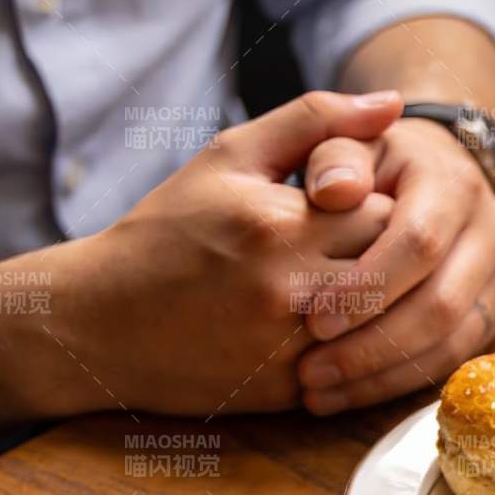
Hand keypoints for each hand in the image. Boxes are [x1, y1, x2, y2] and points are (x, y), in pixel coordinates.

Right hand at [57, 90, 403, 414]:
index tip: (355, 210)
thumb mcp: (230, 158)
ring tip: (344, 286)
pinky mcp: (288, 391)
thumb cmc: (168, 231)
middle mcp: (289, 289)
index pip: (385, 211)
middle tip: (355, 249)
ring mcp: (289, 346)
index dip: (378, 208)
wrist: (99, 324)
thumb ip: (315, 121)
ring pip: (383, 323)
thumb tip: (395, 103)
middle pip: (392, 269)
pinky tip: (327, 328)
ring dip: (376, 306)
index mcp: (277, 224)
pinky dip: (353, 347)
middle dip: (385, 257)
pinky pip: (357, 367)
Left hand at [295, 118, 494, 414]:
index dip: (368, 287)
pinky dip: (396, 382)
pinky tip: (345, 394)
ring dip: (381, 375)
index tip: (314, 321)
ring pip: (450, 343)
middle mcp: (493, 231)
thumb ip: (333, 155)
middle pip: (441, 304)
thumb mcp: (349, 144)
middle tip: (310, 371)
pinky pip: (451, 361)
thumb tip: (332, 192)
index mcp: (455, 184)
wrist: (429, 175)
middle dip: (372, 345)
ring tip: (318, 393)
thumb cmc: (374, 164)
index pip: (420, 243)